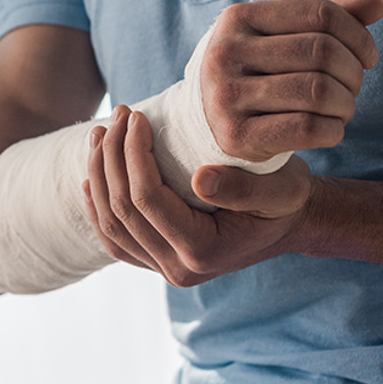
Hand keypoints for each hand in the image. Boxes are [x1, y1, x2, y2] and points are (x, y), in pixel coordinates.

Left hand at [84, 105, 315, 285]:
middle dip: (112, 156)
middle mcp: (178, 269)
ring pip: (111, 225)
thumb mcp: (280, 188)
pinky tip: (91, 179)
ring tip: (99, 133)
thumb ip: (243, 188)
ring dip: (99, 175)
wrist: (291, 222)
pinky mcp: (157, 261)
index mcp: (202, 252)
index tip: (137, 115)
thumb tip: (200, 179)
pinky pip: (115, 240)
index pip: (148, 199)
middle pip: (123, 210)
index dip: (133, 153)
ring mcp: (164, 268)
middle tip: (119, 114)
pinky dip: (98, 208)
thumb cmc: (287, 198)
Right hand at [200, 0, 382, 160]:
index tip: (368, 56)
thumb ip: (332, 12)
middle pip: (322, 52)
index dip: (358, 35)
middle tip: (354, 87)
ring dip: (347, 103)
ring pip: (318, 91)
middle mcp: (225, 53)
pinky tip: (331, 130)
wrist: (213, 121)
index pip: (321, 13)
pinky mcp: (235, 135)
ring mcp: (225, 96)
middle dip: (354, 72)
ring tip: (343, 108)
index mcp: (237, 17)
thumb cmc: (263, 69)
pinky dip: (333, 130)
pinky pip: (307, 128)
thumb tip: (377, 5)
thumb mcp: (287, 33)